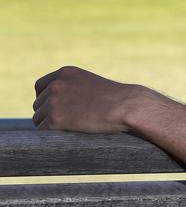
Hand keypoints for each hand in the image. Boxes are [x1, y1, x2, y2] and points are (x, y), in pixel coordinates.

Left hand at [32, 66, 148, 132]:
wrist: (125, 106)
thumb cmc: (114, 97)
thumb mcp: (90, 83)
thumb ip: (72, 87)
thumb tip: (56, 103)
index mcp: (65, 72)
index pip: (40, 86)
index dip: (45, 98)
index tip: (54, 107)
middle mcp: (56, 84)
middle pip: (38, 104)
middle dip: (49, 113)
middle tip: (68, 120)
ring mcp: (54, 102)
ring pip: (38, 118)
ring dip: (50, 124)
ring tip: (71, 126)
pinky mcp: (55, 119)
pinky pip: (42, 130)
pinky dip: (52, 134)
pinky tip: (68, 132)